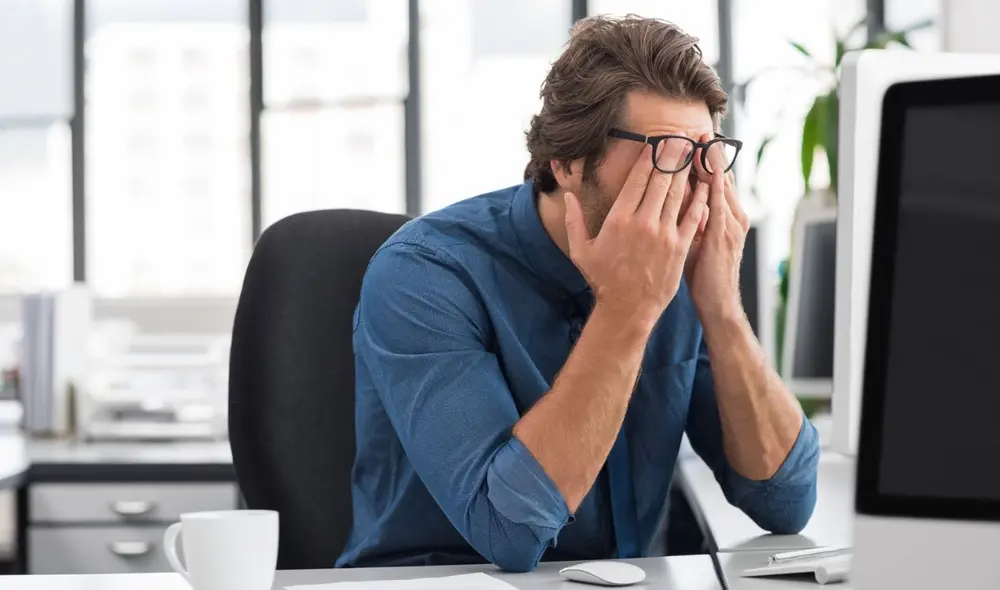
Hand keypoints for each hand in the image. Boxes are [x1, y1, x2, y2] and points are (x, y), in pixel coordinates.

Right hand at [565, 140, 708, 329]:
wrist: (628, 309)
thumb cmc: (603, 280)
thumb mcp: (581, 250)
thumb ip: (574, 220)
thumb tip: (568, 195)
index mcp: (619, 219)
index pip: (637, 179)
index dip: (649, 157)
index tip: (656, 142)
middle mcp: (643, 222)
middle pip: (661, 180)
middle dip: (671, 155)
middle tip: (679, 136)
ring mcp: (664, 234)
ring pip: (678, 193)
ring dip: (686, 170)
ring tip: (693, 151)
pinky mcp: (679, 247)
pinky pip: (693, 216)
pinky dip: (700, 198)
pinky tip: (706, 184)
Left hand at [686, 133, 750, 321]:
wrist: (718, 303)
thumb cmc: (705, 274)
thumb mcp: (699, 241)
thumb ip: (692, 218)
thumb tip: (677, 199)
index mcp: (727, 216)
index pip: (715, 180)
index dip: (705, 160)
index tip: (693, 140)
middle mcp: (732, 216)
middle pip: (720, 177)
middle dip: (709, 154)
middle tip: (698, 129)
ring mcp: (730, 224)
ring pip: (720, 186)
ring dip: (710, 163)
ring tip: (701, 140)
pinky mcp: (723, 236)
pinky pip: (716, 205)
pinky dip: (711, 186)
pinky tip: (704, 171)